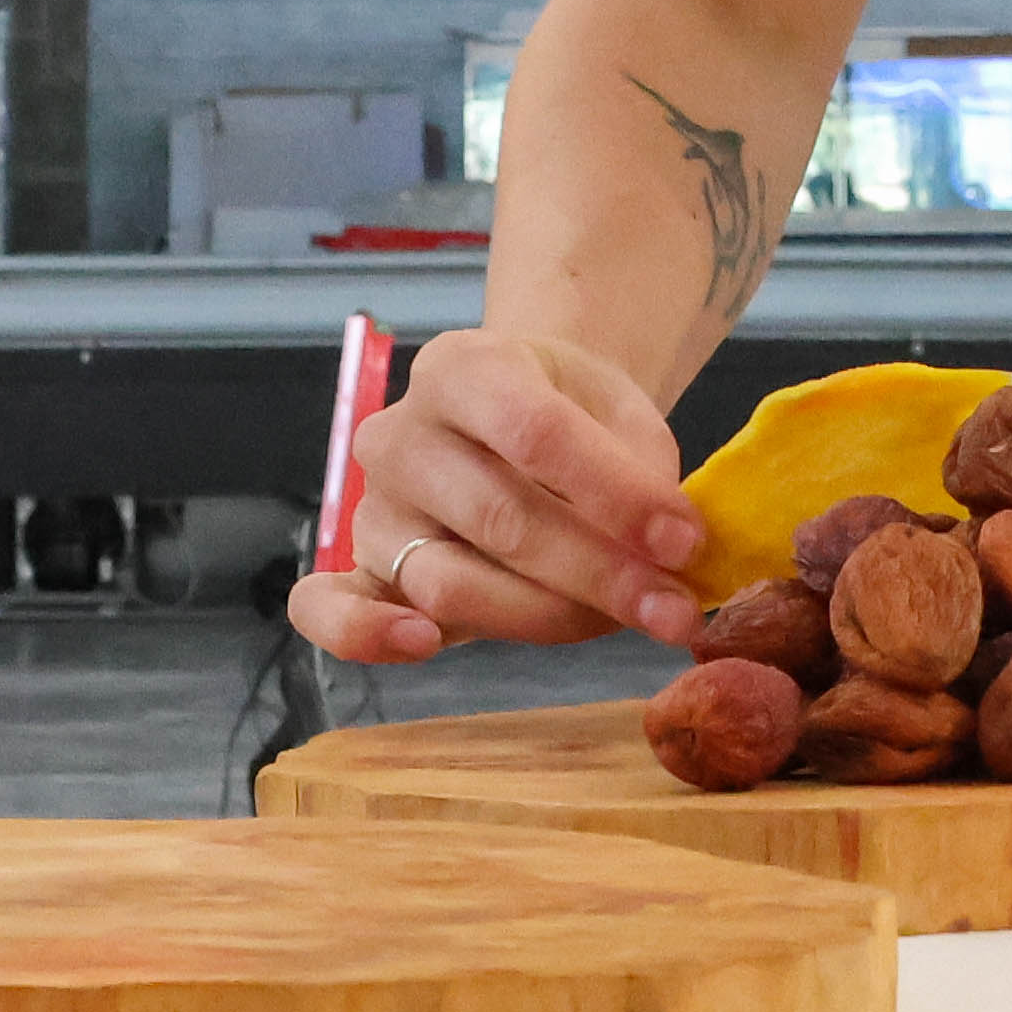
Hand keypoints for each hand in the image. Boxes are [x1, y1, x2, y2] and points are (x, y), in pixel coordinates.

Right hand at [291, 328, 705, 664]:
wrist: (517, 418)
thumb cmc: (574, 419)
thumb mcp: (622, 415)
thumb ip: (641, 475)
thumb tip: (671, 552)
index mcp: (465, 367)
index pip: (535, 431)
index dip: (616, 495)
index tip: (685, 541)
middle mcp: (401, 432)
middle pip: (500, 518)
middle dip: (600, 573)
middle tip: (674, 610)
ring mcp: (372, 505)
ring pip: (446, 579)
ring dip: (543, 616)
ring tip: (618, 625)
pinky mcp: (358, 569)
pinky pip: (326, 608)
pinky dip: (363, 635)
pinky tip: (422, 644)